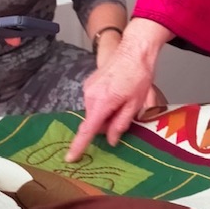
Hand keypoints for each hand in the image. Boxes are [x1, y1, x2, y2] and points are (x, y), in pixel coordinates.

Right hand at [65, 20, 168, 161]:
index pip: (87, 130)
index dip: (79, 146)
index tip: (70, 158)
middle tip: (125, 112)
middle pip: (94, 121)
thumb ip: (120, 124)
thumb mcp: (134, 104)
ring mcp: (88, 88)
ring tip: (124, 99)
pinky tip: (117, 94)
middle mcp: (90, 95)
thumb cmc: (139, 75)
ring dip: (107, 113)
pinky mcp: (89, 83)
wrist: (134, 50)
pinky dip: (104, 104)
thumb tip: (110, 140)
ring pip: (95, 112)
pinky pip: (94, 101)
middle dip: (106, 124)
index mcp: (102, 102)